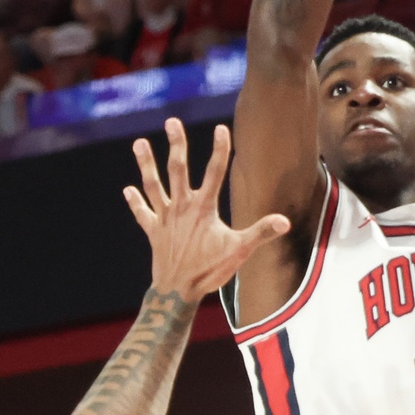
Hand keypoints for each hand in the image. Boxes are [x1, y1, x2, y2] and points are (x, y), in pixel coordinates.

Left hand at [123, 118, 289, 300]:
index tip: (222, 128)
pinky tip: (128, 189)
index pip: (214, 172)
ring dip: (146, 164)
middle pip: (178, 169)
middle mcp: (182, 208)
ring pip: (154, 185)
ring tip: (138, 143)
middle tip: (172, 122)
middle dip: (176, 145)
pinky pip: (143, 214)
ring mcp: (165, 219)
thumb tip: (285, 221)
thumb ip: (261, 232)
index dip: (220, 149)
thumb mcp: (239, 251)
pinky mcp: (153, 232)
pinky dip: (136, 202)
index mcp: (203, 209)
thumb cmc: (210, 271)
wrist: (177, 292)